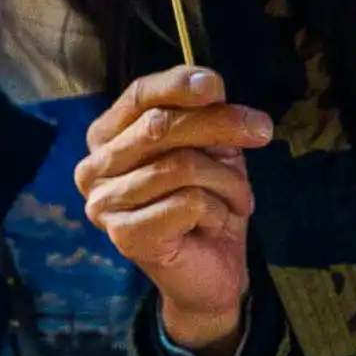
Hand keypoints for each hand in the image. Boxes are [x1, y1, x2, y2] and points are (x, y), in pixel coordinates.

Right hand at [74, 66, 272, 355]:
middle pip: (160, 125)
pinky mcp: (125, 235)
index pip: (138, 95)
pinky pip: (188, 203)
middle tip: (262, 131)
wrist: (210, 273)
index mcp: (107, 137)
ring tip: (239, 198)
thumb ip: (203, 115)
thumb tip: (211, 87)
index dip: (177, 83)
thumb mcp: (210, 148)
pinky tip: (215, 224)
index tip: (217, 85)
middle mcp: (93, 168)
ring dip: (226, 179)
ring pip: (180, 165)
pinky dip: (217, 210)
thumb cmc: (206, 202)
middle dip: (220, 124)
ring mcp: (104, 203)